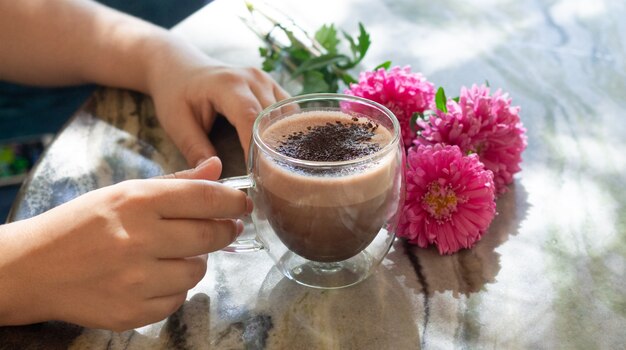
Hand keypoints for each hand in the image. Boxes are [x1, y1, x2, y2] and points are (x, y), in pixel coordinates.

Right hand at [0, 157, 250, 330]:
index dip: (233, 201)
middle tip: (225, 228)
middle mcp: (139, 239)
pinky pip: (177, 300)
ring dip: (195, 262)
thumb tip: (216, 169)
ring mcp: (136, 280)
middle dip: (224, 231)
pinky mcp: (132, 312)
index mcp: (136, 202)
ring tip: (174, 254)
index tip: (242, 204)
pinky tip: (155, 277)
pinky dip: (174, 289)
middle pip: (209, 236)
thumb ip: (175, 183)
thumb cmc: (81, 225)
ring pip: (198, 271)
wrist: (33, 269)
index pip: (205, 198)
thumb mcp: (122, 193)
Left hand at [147, 42, 289, 166]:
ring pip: (287, 115)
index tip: (255, 175)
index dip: (256, 148)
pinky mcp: (271, 85)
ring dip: (283, 140)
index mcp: (227, 85)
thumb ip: (195, 149)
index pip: (252, 119)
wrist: (178, 66)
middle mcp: (252, 79)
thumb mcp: (176, 123)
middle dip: (272, 149)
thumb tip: (214, 176)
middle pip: (274, 118)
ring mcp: (265, 79)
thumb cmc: (175, 93)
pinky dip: (287, 129)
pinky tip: (279, 148)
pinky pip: (289, 110)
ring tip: (275, 166)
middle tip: (268, 178)